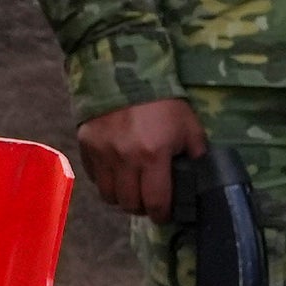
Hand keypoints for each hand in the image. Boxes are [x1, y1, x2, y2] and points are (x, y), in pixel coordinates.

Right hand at [77, 97, 208, 219]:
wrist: (127, 71)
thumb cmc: (163, 101)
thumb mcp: (189, 126)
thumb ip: (195, 154)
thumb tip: (199, 177)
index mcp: (153, 156)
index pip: (156, 203)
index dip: (162, 214)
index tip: (165, 213)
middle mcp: (125, 160)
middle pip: (129, 204)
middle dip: (141, 207)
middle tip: (149, 200)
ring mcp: (102, 154)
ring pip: (108, 195)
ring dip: (121, 197)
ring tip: (131, 188)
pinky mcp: (86, 146)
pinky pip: (94, 177)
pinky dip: (106, 180)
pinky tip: (116, 172)